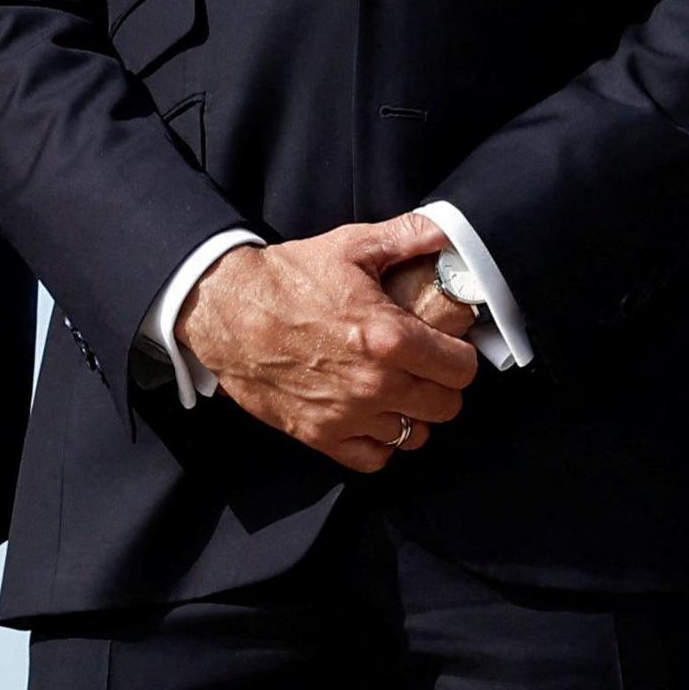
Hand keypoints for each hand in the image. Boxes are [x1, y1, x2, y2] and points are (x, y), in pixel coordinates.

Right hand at [176, 213, 477, 471]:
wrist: (226, 310)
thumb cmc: (288, 278)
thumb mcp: (352, 245)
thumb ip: (410, 236)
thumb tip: (451, 230)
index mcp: (389, 338)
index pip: (462, 369)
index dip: (462, 355)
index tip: (450, 345)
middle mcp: (374, 384)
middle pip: (445, 407)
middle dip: (443, 385)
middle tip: (427, 366)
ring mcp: (347, 415)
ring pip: (413, 435)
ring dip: (412, 413)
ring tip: (399, 389)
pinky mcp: (318, 434)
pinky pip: (373, 459)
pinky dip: (380, 443)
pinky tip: (374, 416)